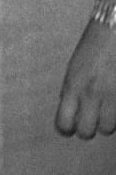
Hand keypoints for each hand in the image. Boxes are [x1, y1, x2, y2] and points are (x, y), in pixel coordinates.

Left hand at [58, 20, 115, 137]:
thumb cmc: (96, 42)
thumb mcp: (76, 65)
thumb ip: (73, 88)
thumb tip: (72, 110)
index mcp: (72, 84)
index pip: (64, 123)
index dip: (67, 128)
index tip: (70, 126)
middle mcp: (92, 94)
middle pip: (86, 132)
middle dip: (88, 129)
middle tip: (91, 120)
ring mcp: (113, 97)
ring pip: (109, 129)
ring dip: (108, 122)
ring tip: (107, 108)